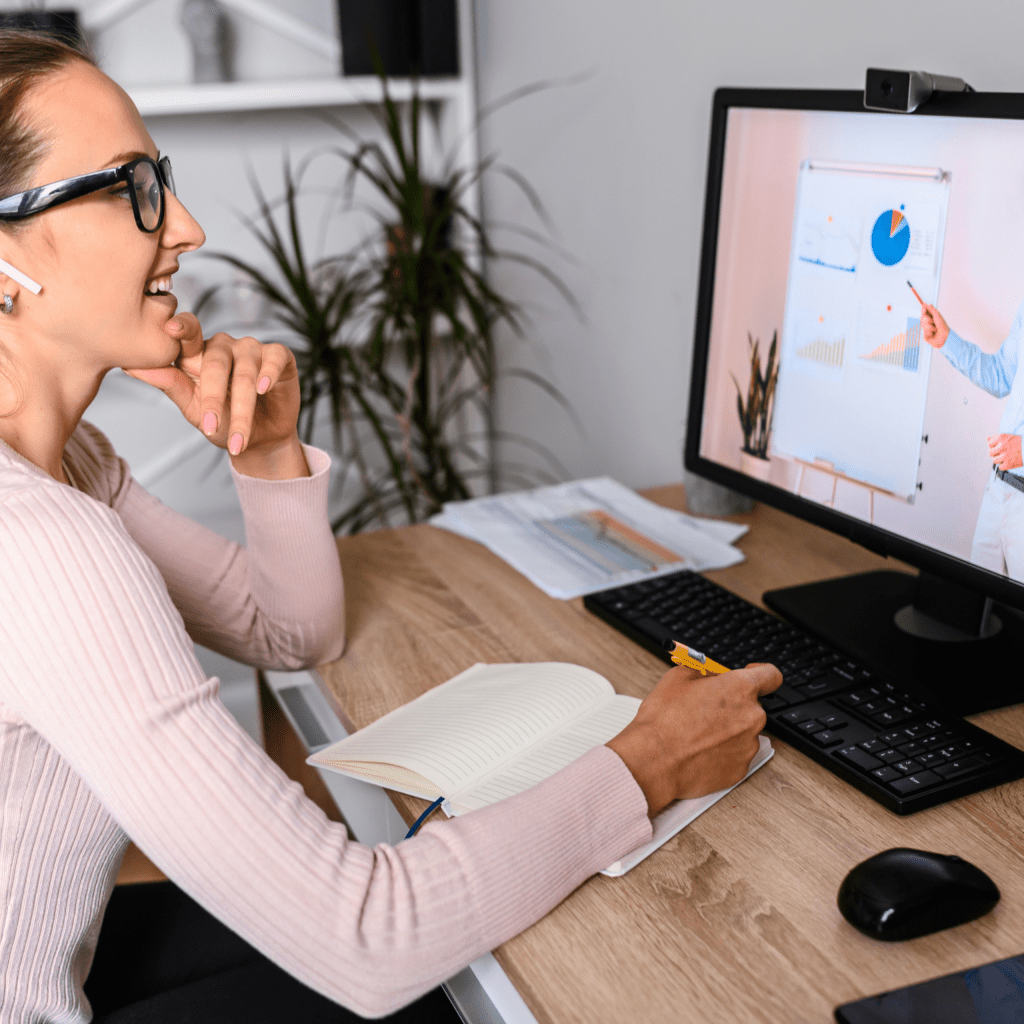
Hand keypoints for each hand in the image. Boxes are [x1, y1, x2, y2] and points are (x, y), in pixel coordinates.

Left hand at [123, 313, 300, 458]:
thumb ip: (168, 383)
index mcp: (198, 353)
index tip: (169, 330)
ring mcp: (252, 349)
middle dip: (213, 397)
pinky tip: (263, 388)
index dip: (180, 329)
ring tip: (239, 436)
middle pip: (216, 361)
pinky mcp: (280, 356)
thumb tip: (130, 367)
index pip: (187, 332)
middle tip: (210, 426)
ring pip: (245, 369)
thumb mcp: (192, 407)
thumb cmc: (223, 422)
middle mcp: (225, 346)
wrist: (258, 443)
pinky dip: (269, 372)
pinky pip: (275, 357)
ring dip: (242, 407)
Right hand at [606, 662, 780, 817]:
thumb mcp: (679, 677)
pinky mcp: (741, 768)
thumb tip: (711, 675)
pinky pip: (736, 754)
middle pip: (752, 705)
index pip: (771, 675)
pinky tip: (700, 750)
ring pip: (744, 731)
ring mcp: (748, 745)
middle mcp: (752, 716)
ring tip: (697, 733)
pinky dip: (723, 751)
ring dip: (727, 730)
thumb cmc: (664, 719)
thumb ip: (705, 672)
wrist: (654, 759)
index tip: (752, 676)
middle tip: (706, 709)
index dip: (761, 674)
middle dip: (733, 705)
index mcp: (740, 688)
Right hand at [920, 304, 948, 347]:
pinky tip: (933, 333)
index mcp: (931, 319)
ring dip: (929, 327)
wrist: (944, 337)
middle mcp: (928, 324)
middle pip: (922, 318)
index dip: (923, 310)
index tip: (923, 307)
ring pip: (923, 325)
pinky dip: (929, 332)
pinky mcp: (925, 336)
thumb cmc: (943, 326)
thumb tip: (927, 304)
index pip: (925, 313)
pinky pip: (924, 332)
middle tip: (932, 321)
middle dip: (927, 320)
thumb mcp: (937, 316)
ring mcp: (926, 330)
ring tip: (935, 329)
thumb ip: (931, 310)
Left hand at [988, 433, 1022, 471]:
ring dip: (1000, 460)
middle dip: (996, 453)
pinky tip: (1010, 461)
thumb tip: (988, 439)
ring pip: (995, 460)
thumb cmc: (1020, 443)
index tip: (1001, 446)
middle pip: (990, 453)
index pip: (990, 444)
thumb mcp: (1008, 437)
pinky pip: (1000, 467)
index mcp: (1001, 437)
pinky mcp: (1009, 464)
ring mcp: (1005, 455)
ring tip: (1008, 457)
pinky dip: (1005, 466)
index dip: (995, 446)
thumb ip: (997, 438)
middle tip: (1004, 452)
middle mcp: (1002, 446)